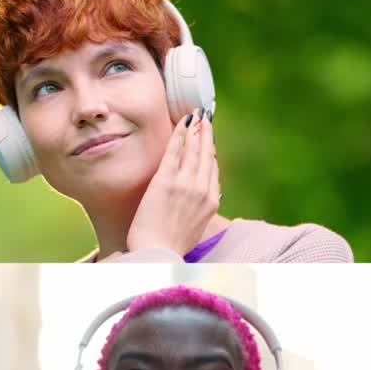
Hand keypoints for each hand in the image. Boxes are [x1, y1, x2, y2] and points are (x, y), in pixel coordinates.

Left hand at [126, 109, 219, 255]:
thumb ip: (200, 211)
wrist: (157, 254)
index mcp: (211, 203)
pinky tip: (182, 123)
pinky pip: (174, 151)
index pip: (213, 171)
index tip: (209, 143)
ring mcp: (184, 184)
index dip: (211, 153)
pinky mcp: (165, 180)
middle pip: (207, 155)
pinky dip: (180, 134)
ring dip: (196, 129)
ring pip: (194, 149)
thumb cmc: (171, 247)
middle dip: (207, 134)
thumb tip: (202, 200)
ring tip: (196, 115)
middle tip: (206, 118)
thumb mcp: (195, 229)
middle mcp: (202, 190)